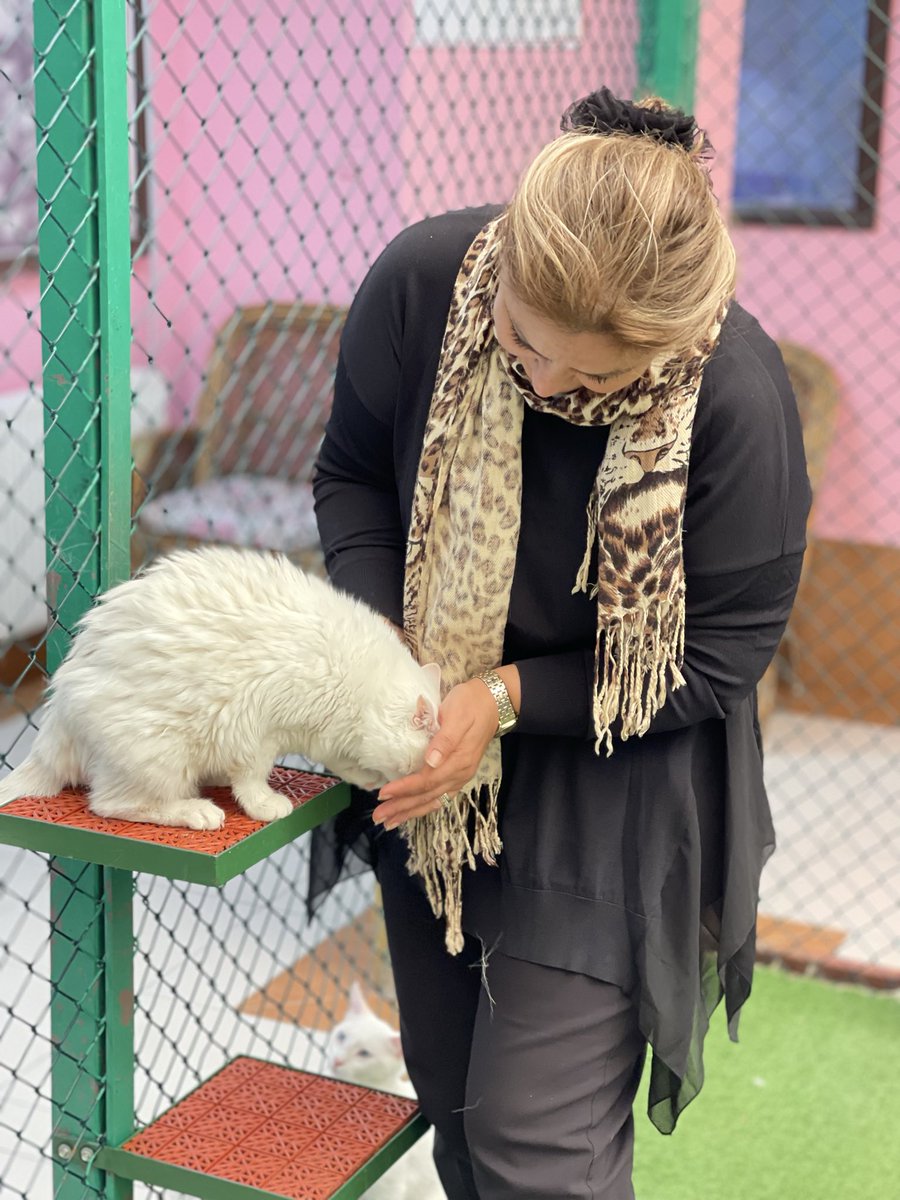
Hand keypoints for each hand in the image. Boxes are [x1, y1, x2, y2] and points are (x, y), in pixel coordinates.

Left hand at [372, 679, 501, 828]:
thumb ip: (445, 739)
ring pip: (433, 800)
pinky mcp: (459, 774)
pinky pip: (440, 796)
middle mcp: (460, 773)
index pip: (427, 780)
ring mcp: (461, 776)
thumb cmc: (471, 704)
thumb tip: (431, 761)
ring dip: (411, 812)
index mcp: (459, 760)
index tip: (384, 794)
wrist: (493, 702)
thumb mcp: (457, 715)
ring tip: (390, 822)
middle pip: (427, 796)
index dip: (404, 789)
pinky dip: (424, 806)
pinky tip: (412, 811)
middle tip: (379, 817)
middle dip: (402, 807)